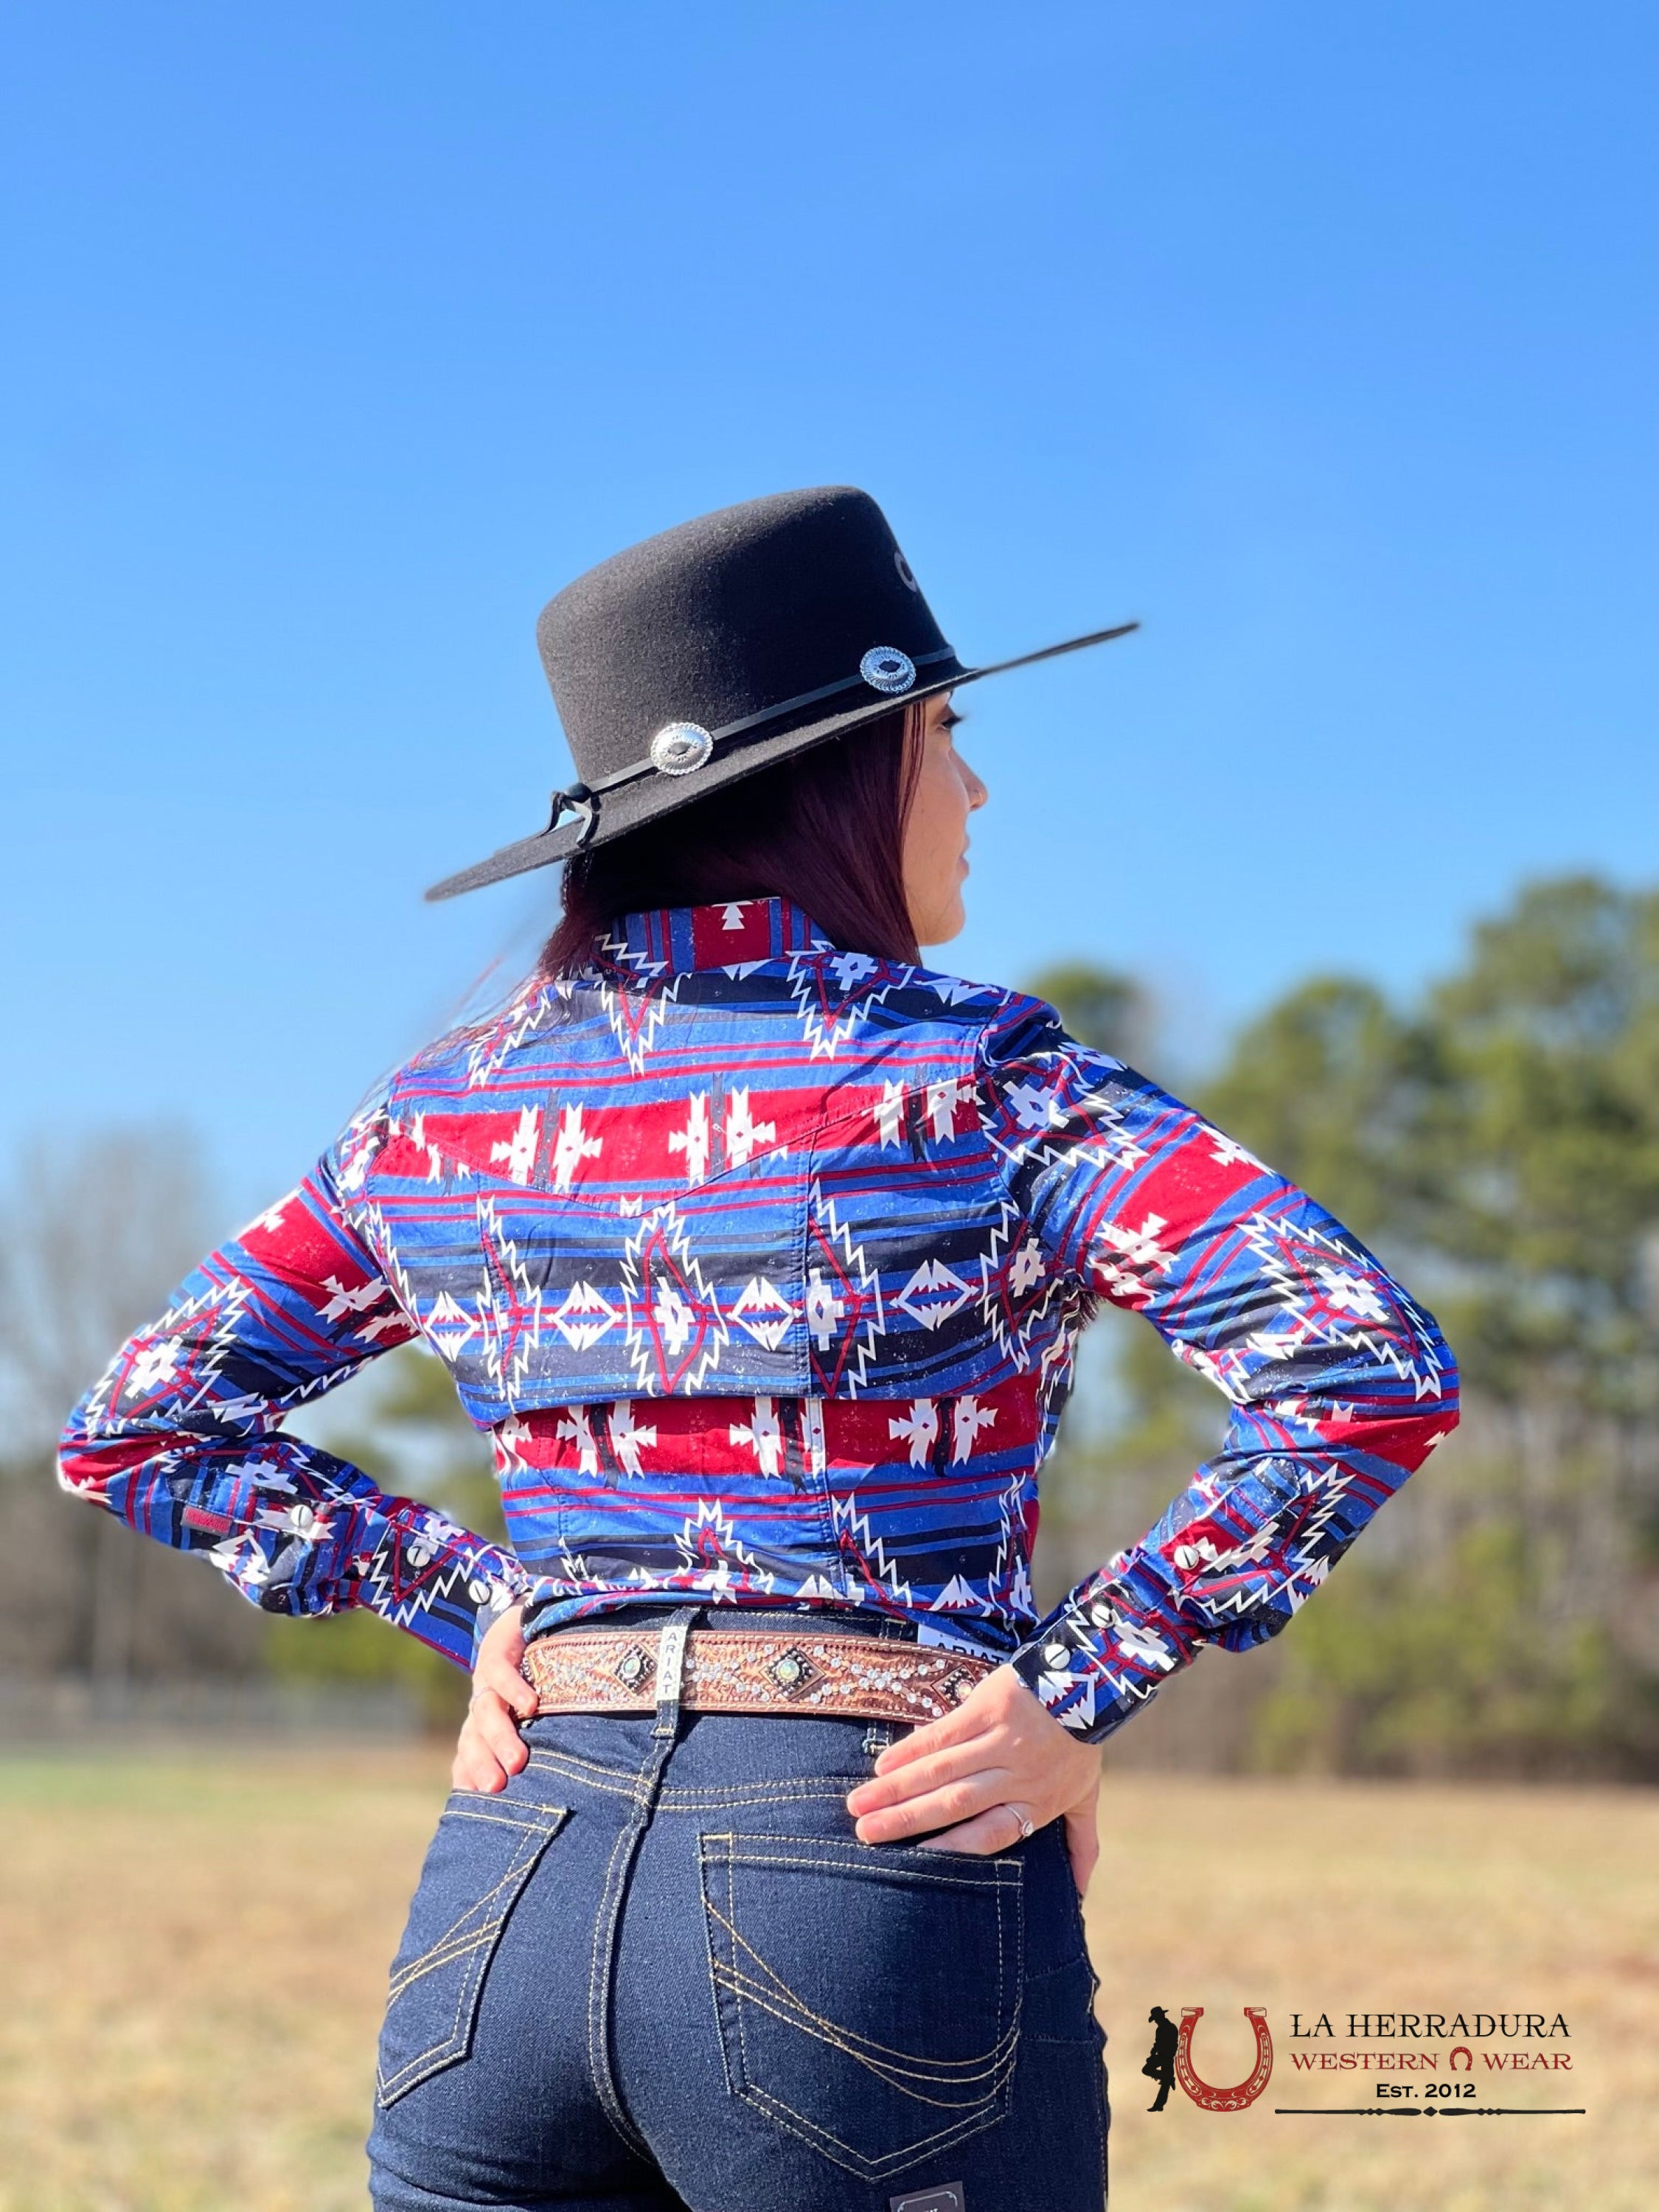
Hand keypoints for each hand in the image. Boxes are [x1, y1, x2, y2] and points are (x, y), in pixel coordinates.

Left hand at [451, 1602, 535, 1793]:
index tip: (484, 1803)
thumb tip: (556, 1794)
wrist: (529, 1619)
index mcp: (482, 1727)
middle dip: (482, 1765)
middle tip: (498, 1788)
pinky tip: (531, 1705)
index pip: (467, 1758)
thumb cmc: (540, 1679)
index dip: (470, 1779)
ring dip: (499, 1737)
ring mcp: (485, 1678)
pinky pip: (500, 1672)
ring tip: (517, 1761)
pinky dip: (513, 1690)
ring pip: (485, 1712)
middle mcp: (481, 1705)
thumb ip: (535, 1745)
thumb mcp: (534, 1719)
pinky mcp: (497, 1649)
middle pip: (472, 1740)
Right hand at [845, 1663, 1101, 1894]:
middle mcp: (1016, 1775)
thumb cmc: (1080, 1747)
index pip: (991, 1834)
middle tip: (865, 1834)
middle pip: (955, 1803)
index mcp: (1037, 1803)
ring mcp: (1000, 1739)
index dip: (954, 1848)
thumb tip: (1080, 1898)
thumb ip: (1081, 1844)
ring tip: (859, 1805)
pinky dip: (911, 1749)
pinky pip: (943, 1733)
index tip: (916, 1861)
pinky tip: (882, 1764)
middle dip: (906, 1820)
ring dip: (896, 1788)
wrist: (1087, 1682)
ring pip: (941, 1770)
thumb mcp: (1086, 1798)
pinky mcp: (987, 1707)